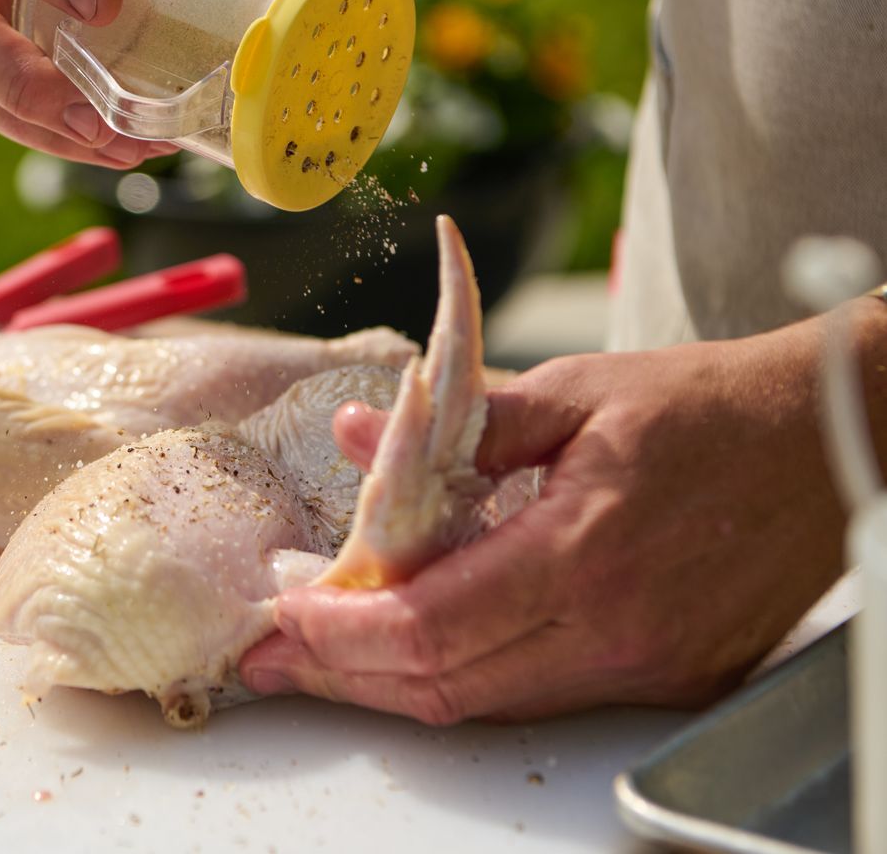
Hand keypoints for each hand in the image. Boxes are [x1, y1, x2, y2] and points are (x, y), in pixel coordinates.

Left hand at [241, 315, 862, 723]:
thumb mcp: (573, 393)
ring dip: (393, 685)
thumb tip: (356, 431)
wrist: (824, 442)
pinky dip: (464, 677)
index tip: (282, 612)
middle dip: (343, 673)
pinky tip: (414, 649)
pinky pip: (539, 696)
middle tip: (271, 656)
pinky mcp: (667, 680)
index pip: (431, 624)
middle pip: (446, 684)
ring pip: (488, 703)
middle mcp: (615, 629)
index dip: (343, 630)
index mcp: (583, 550)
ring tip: (322, 656)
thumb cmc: (702, 406)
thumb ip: (456, 426)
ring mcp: (646, 668)